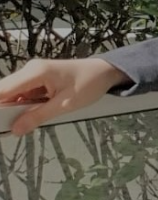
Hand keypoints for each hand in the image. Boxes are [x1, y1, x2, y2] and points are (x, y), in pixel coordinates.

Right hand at [0, 58, 131, 135]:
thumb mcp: (66, 104)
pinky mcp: (37, 80)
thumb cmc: (90, 83)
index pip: (2, 90)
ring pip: (11, 94)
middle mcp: (30, 70)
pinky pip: (21, 94)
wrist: (106, 71)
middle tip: (8, 128)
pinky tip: (28, 117)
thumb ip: (39, 116)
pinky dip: (21, 106)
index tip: (1, 123)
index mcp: (36, 72)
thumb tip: (15, 130)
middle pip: (3, 92)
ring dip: (12, 109)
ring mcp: (33, 74)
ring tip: (19, 125)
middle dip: (3, 110)